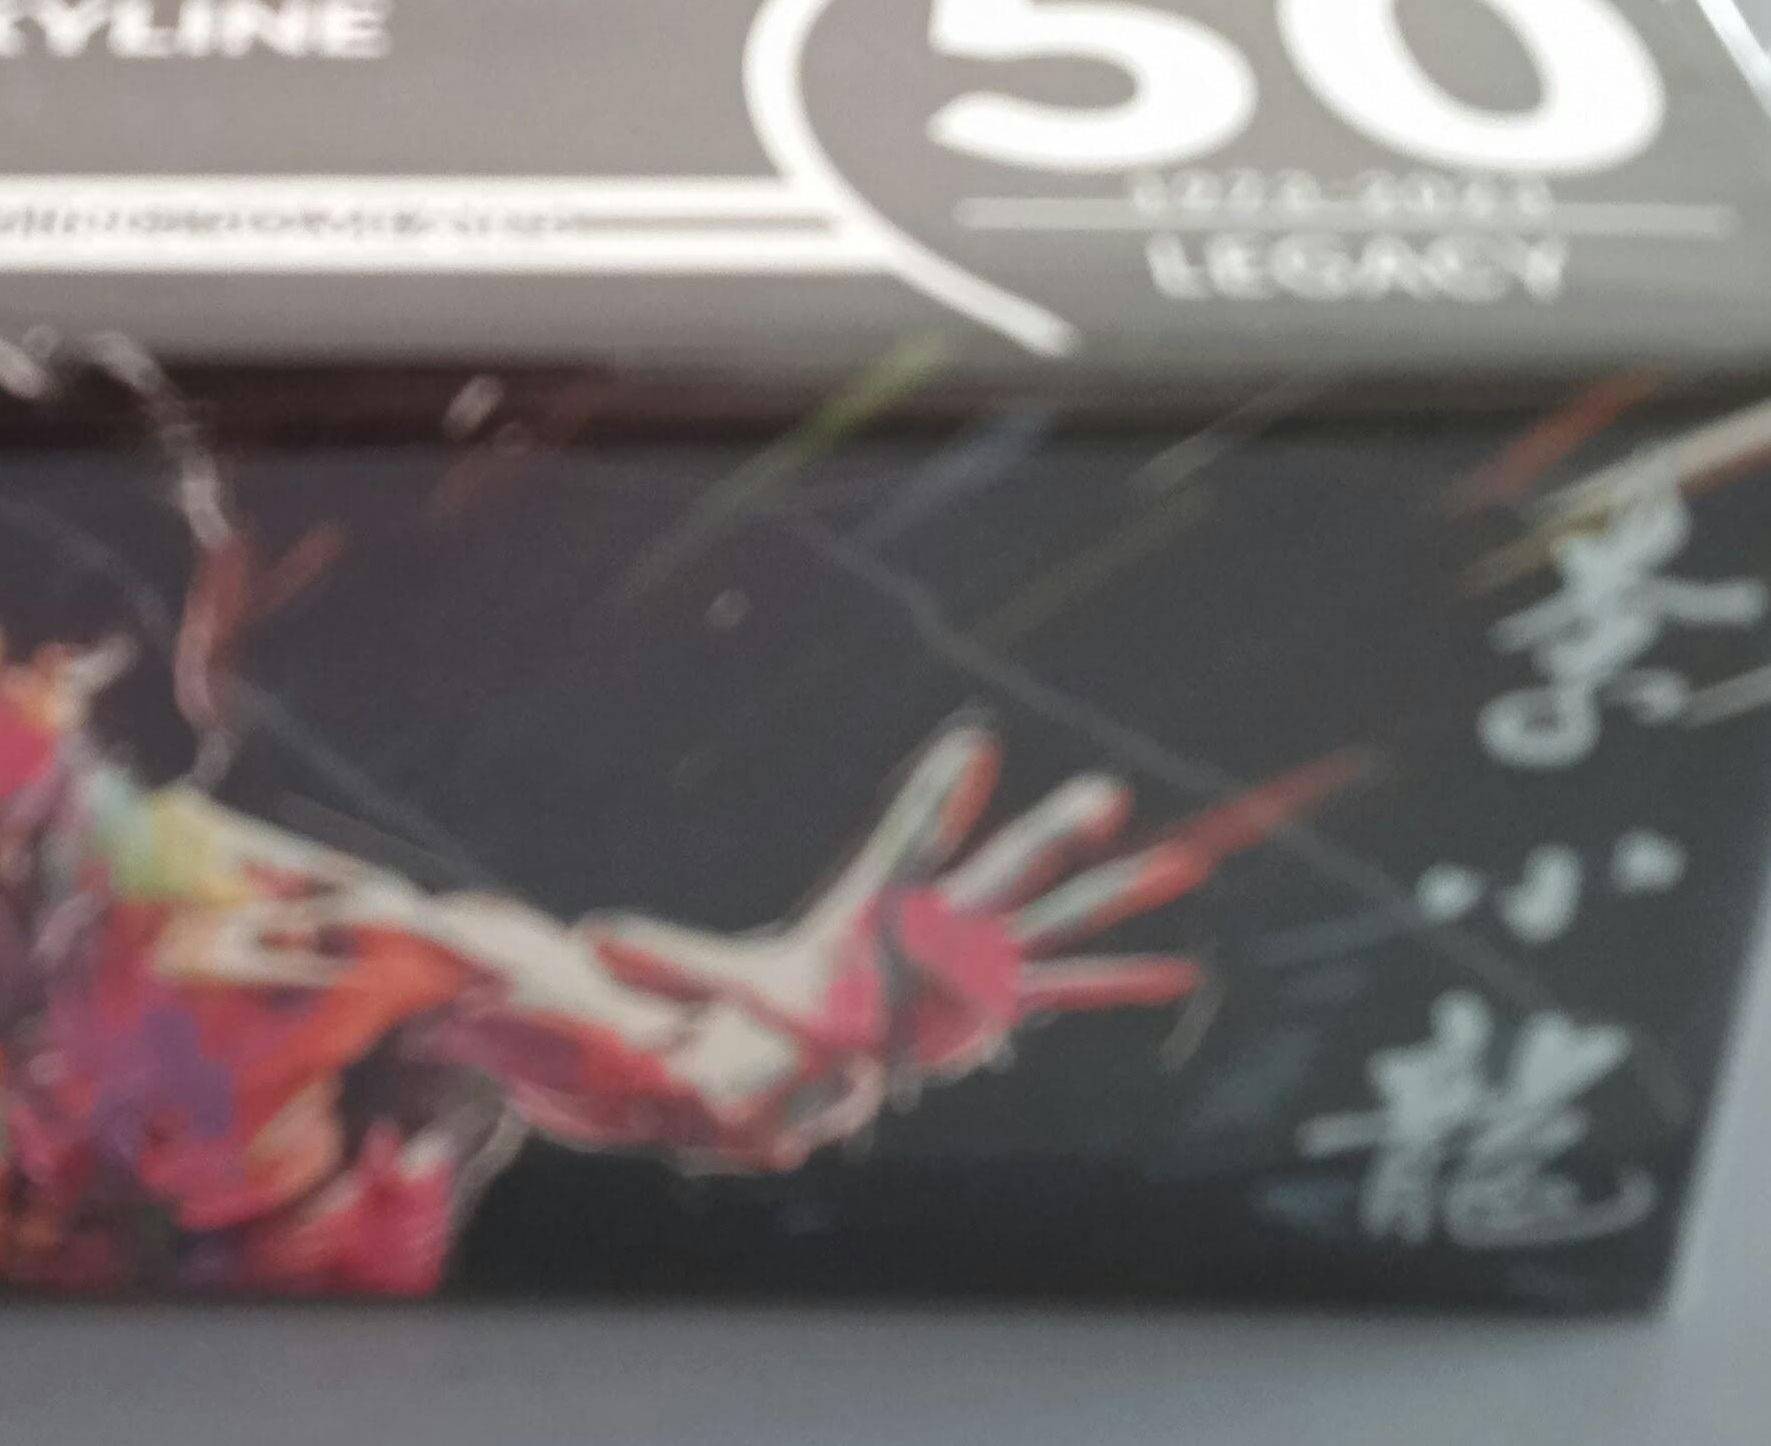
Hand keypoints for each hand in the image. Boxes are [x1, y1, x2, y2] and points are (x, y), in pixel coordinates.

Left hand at [595, 721, 1355, 1096]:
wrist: (825, 1028)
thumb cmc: (789, 994)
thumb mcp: (727, 984)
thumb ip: (666, 959)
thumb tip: (590, 941)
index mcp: (890, 907)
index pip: (912, 840)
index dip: (937, 797)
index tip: (973, 742)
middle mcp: (950, 922)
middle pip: (1006, 871)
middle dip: (1052, 841)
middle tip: (1107, 793)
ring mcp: (985, 958)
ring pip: (1056, 918)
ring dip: (1112, 892)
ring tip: (1180, 860)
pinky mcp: (1000, 1003)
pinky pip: (1070, 992)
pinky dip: (1121, 985)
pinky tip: (1179, 971)